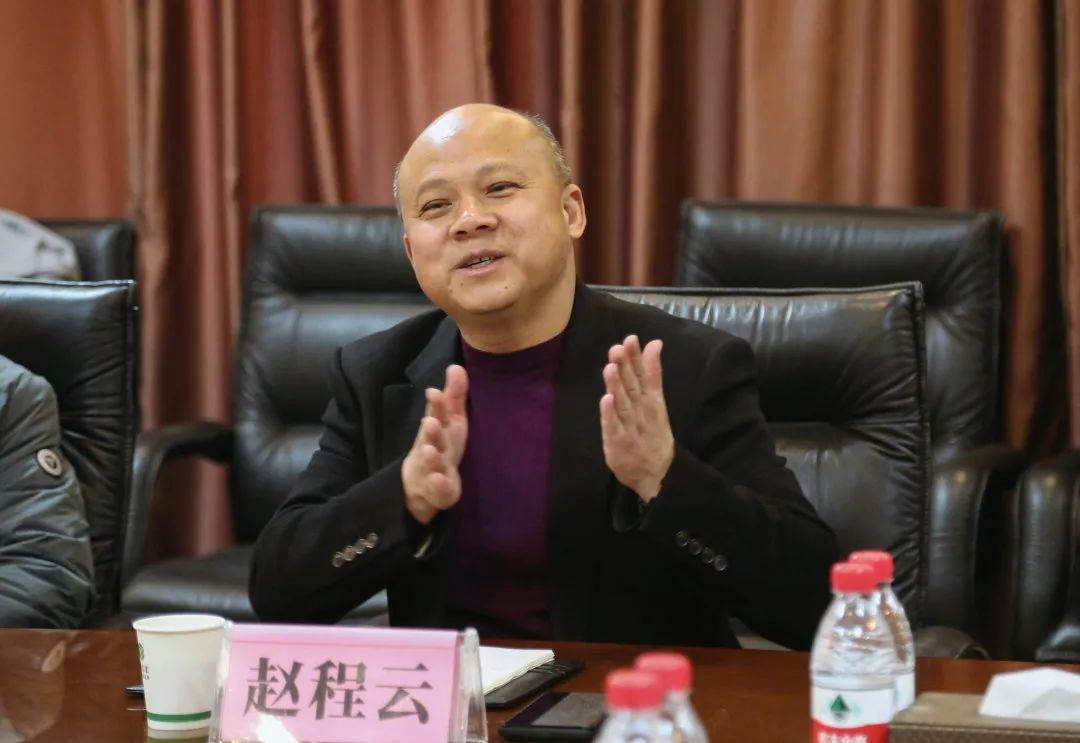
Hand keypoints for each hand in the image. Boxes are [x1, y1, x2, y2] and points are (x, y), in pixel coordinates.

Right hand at [401, 364, 468, 524]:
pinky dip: (439, 486)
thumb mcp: (451, 420)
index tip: (433, 392)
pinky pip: (439, 490)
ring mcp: (432, 470)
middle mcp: (431, 448)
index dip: (436, 405)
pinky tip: (440, 480)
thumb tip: (456, 366)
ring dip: (430, 457)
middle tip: (430, 422)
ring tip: (429, 450)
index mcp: (437, 430)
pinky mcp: (439, 491)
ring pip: (430, 464)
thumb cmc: (441, 444)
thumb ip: (454, 396)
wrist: (421, 484)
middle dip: (430, 431)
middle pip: (431, 439)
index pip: (437, 415)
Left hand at [600, 335, 674, 502]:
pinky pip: (613, 427)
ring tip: (611, 368)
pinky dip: (610, 415)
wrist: (656, 474)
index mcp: (652, 401)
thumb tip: (654, 344)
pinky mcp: (617, 442)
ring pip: (622, 404)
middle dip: (626, 367)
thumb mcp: (656, 402)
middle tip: (618, 347)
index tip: (631, 338)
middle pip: (633, 386)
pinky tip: (606, 400)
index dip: (638, 357)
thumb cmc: (652, 433)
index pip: (646, 375)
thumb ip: (651, 374)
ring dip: (617, 386)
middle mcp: (642, 412)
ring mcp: (630, 427)